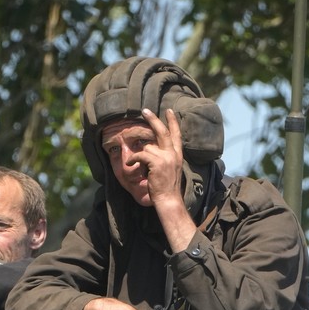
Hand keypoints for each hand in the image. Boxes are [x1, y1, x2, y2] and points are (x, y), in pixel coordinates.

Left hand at [139, 109, 195, 250]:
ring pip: (148, 146)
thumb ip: (164, 157)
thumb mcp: (169, 169)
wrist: (169, 199)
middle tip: (144, 110)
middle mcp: (173, 154)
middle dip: (153, 119)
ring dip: (140, 154)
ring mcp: (166, 158)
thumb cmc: (167, 187)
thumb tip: (149, 147)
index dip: (172, 122)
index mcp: (177, 155)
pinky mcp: (156, 163)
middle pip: (162, 131)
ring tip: (138, 165)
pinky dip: (133, 160)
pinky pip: (141, 155)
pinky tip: (131, 166)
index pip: (176, 134)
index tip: (169, 111)